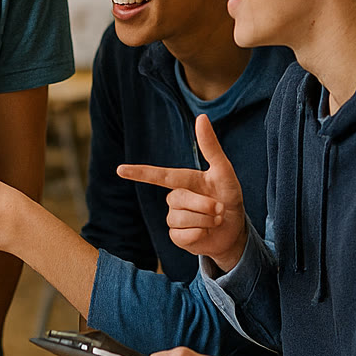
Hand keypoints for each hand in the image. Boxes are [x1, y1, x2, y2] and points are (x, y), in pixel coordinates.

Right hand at [116, 115, 246, 268]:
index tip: (120, 169)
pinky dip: (199, 235)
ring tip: (216, 220)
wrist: (235, 230)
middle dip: (204, 205)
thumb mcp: (224, 172)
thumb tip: (201, 117)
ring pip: (180, 218)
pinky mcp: (176, 237)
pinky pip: (181, 235)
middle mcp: (175, 198)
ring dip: (205, 220)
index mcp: (183, 181)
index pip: (160, 176)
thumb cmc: (229, 198)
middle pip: (179, 199)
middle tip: (221, 209)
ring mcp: (174, 218)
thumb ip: (211, 147)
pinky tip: (205, 233)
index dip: (140, 173)